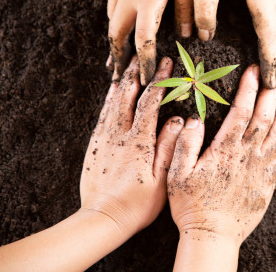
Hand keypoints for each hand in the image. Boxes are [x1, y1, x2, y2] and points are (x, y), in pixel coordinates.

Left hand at [82, 56, 183, 234]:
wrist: (103, 218)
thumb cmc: (137, 204)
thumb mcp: (162, 179)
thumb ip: (168, 146)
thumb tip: (179, 119)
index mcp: (138, 141)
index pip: (149, 102)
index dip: (159, 80)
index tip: (167, 64)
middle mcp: (119, 135)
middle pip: (128, 96)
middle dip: (138, 74)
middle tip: (145, 57)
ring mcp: (105, 139)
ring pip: (113, 103)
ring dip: (122, 82)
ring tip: (129, 66)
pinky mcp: (96, 146)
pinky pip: (102, 115)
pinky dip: (108, 100)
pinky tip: (113, 92)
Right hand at [106, 0, 194, 84]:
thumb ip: (188, 7)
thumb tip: (190, 35)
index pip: (144, 39)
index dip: (143, 62)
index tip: (143, 79)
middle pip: (117, 34)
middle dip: (117, 58)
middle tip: (118, 78)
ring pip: (112, 17)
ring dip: (114, 39)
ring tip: (116, 58)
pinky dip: (117, 15)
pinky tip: (122, 20)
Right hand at [168, 65, 275, 245]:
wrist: (214, 235)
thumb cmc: (192, 205)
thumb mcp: (177, 174)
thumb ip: (185, 145)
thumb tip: (192, 119)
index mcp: (224, 150)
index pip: (241, 112)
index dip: (249, 89)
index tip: (253, 71)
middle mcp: (247, 155)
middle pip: (265, 117)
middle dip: (272, 92)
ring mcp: (260, 166)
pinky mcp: (268, 179)